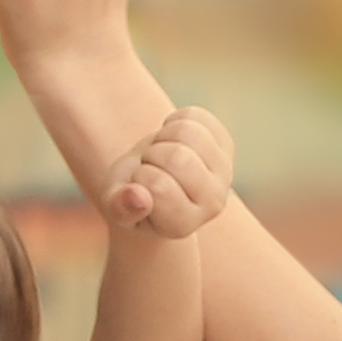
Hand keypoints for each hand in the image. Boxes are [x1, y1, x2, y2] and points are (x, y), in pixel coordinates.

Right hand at [105, 103, 232, 240]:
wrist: (152, 183)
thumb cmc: (132, 197)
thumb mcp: (116, 205)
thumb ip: (120, 206)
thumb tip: (137, 197)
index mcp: (183, 224)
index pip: (159, 186)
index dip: (140, 177)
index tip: (140, 186)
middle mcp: (212, 203)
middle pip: (178, 157)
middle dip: (152, 155)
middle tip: (150, 167)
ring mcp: (223, 172)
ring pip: (187, 131)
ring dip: (162, 137)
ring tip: (161, 154)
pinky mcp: (225, 144)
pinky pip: (194, 116)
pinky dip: (172, 122)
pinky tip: (172, 142)